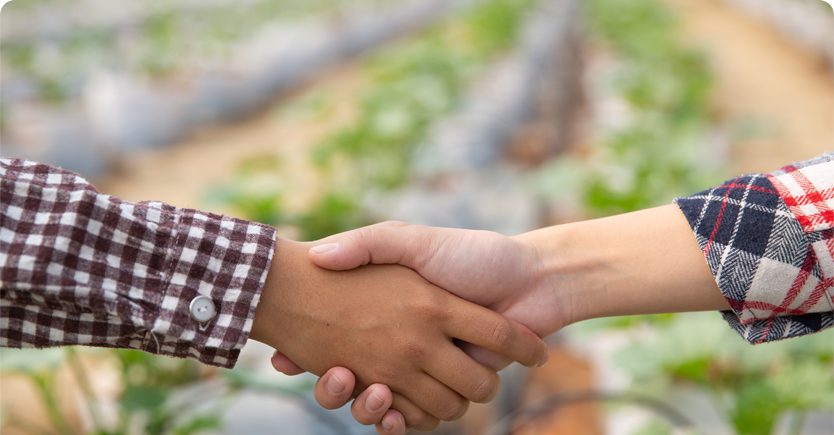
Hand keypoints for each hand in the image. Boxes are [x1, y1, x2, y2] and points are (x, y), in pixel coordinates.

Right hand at [250, 238, 547, 430]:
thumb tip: (318, 257)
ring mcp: (428, 367)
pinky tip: (389, 410)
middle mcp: (405, 343)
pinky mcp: (452, 387)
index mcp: (391, 313)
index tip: (284, 358)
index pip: (333, 339)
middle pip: (355, 378)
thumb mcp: (411, 240)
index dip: (305, 352)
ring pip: (384, 403)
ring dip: (371, 406)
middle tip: (335, 377)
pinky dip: (401, 421)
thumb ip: (369, 244)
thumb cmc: (473, 254)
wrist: (535, 280)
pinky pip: (417, 416)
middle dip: (342, 388)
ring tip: (366, 389)